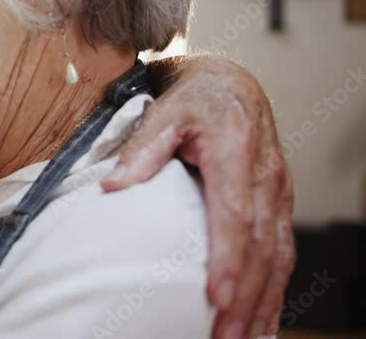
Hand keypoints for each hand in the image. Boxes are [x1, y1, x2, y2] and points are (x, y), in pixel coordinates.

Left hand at [102, 57, 293, 338]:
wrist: (231, 84)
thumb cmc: (193, 100)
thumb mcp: (163, 113)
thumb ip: (141, 150)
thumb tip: (113, 187)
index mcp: (236, 151)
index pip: (234, 213)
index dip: (228, 256)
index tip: (218, 293)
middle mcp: (265, 176)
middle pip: (260, 245)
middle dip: (245, 295)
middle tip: (224, 335)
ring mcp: (278, 192)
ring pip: (278, 256)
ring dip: (263, 302)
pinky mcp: (279, 205)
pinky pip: (283, 253)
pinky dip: (276, 291)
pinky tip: (264, 323)